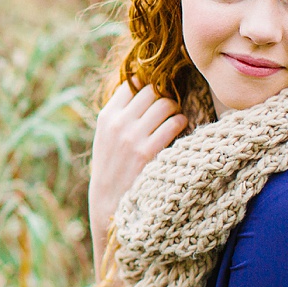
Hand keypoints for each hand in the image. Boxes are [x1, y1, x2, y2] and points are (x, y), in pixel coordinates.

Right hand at [89, 81, 187, 231]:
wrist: (109, 202)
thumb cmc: (112, 166)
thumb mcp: (106, 136)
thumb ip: (120, 113)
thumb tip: (144, 84)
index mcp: (106, 116)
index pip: (131, 84)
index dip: (148, 84)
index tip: (156, 92)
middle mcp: (118, 123)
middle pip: (151, 90)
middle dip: (164, 95)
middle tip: (169, 106)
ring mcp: (133, 137)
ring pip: (165, 104)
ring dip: (175, 108)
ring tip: (175, 117)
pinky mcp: (148, 152)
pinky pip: (174, 123)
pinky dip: (181, 122)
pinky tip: (180, 127)